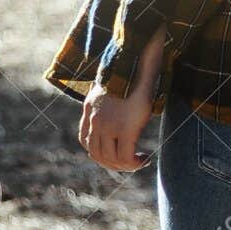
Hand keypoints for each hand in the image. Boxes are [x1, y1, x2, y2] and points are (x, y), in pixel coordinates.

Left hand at [78, 25, 165, 171]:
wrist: (135, 63)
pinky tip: (144, 159)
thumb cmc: (129, 73)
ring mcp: (108, 126)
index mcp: (90, 111)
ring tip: (139, 161)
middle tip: (130, 163)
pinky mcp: (125, 129)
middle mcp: (95, 120)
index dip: (99, 153)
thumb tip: (121, 108)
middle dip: (113, 164)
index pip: (86, 141)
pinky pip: (125, 157)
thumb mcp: (112, 90)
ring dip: (125, 165)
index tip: (116, 153)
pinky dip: (134, 163)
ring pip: (110, 158)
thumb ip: (110, 104)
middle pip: (96, 154)